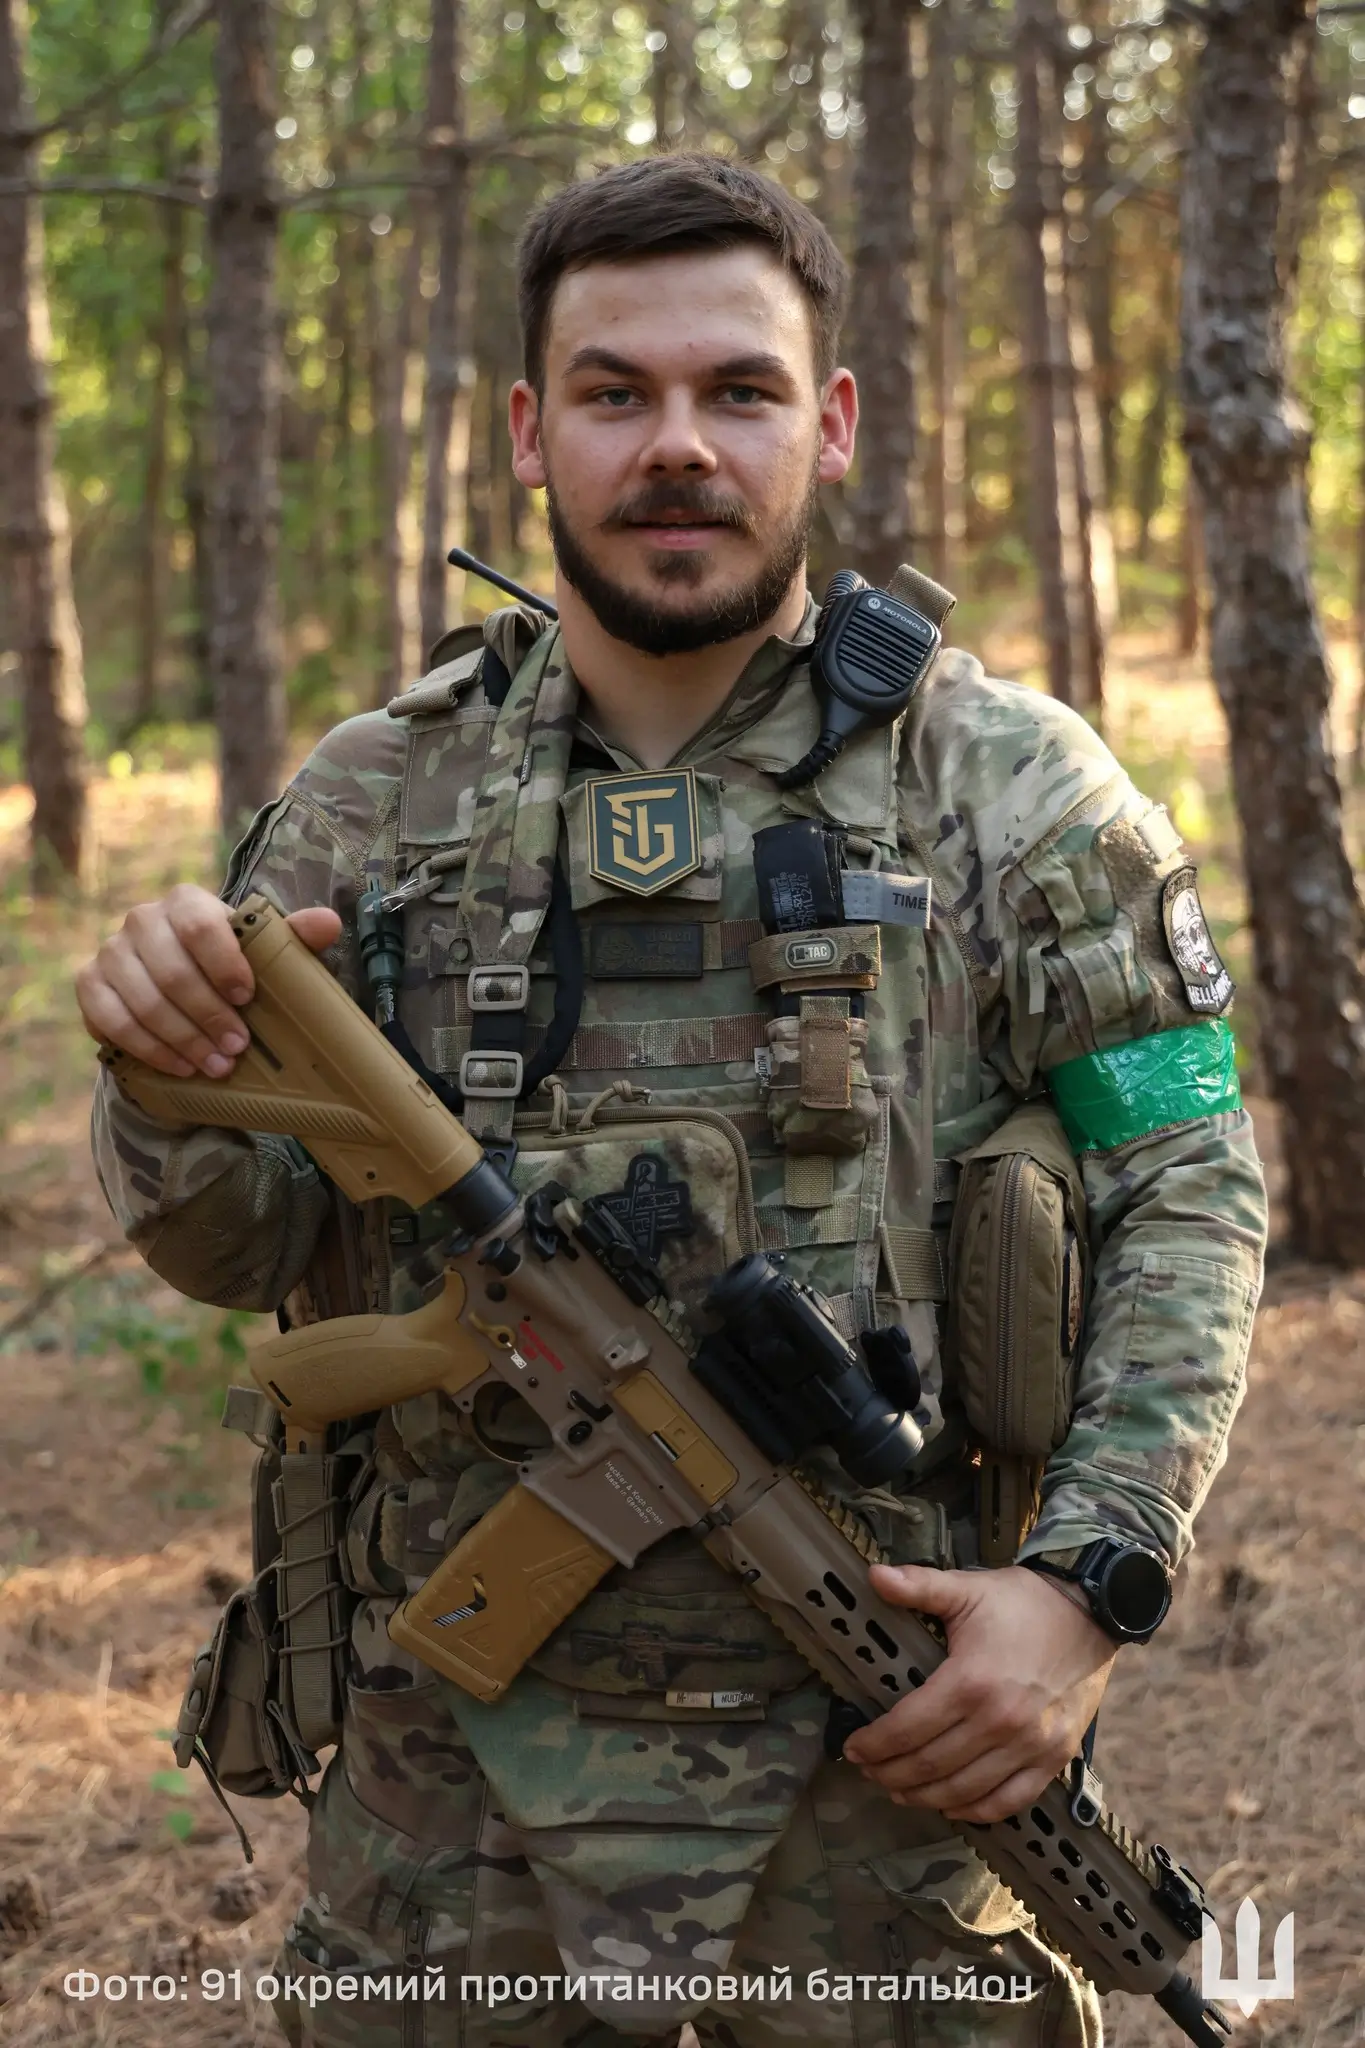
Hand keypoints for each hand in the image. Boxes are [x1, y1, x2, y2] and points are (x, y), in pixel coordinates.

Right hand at [76, 883, 341, 1078]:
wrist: (179, 986)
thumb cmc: (231, 965)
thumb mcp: (264, 951)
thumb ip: (294, 936)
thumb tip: (329, 922)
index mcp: (187, 902)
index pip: (201, 927)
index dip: (224, 964)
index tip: (248, 998)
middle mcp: (142, 919)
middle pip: (172, 972)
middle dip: (208, 1016)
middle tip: (237, 1049)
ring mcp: (111, 951)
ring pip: (143, 1001)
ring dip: (182, 1040)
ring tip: (216, 1066)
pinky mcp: (89, 984)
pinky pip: (110, 1020)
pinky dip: (147, 1048)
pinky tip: (178, 1067)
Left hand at [841, 1562, 1116, 1823]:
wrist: (1091, 1614)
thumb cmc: (1024, 1602)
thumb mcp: (968, 1589)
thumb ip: (919, 1585)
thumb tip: (874, 1575)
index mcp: (971, 1681)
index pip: (909, 1728)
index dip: (875, 1744)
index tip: (854, 1748)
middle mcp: (1000, 1722)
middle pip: (931, 1766)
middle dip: (891, 1773)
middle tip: (870, 1771)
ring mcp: (1030, 1746)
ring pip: (964, 1791)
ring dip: (925, 1798)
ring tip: (899, 1791)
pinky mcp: (1054, 1758)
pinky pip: (1009, 1801)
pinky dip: (976, 1811)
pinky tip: (953, 1806)